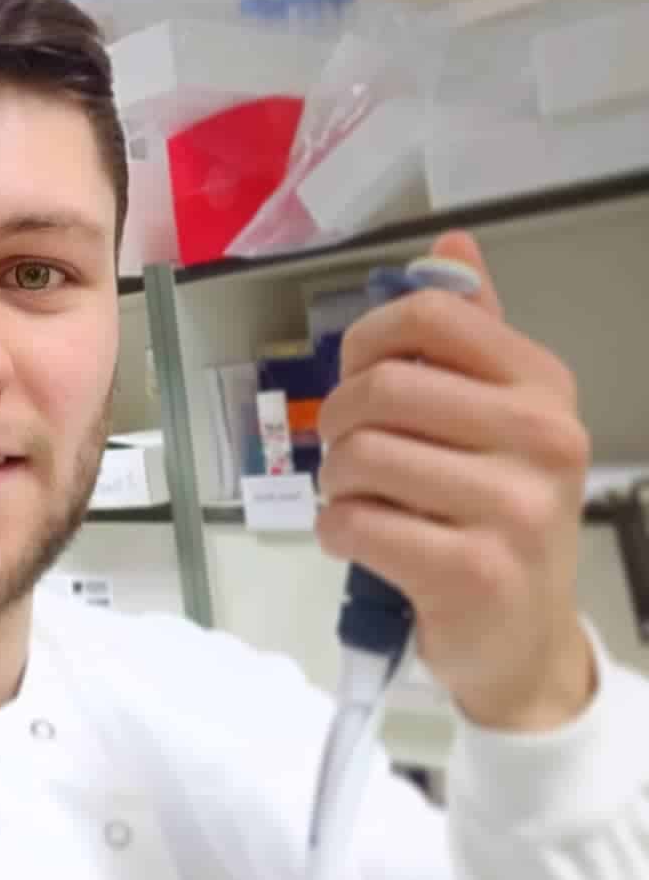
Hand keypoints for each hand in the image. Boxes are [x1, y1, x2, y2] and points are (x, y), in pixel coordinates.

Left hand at [316, 230, 596, 731]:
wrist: (524, 638)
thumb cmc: (498, 512)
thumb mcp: (499, 416)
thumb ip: (471, 332)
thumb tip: (451, 241)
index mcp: (543, 384)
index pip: (429, 315)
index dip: (367, 339)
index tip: (361, 375)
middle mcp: (541, 437)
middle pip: (384, 385)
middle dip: (340, 420)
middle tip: (349, 451)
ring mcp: (514, 507)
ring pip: (361, 457)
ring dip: (335, 482)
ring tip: (358, 499)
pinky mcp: (472, 572)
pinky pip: (355, 523)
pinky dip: (335, 531)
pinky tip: (358, 540)